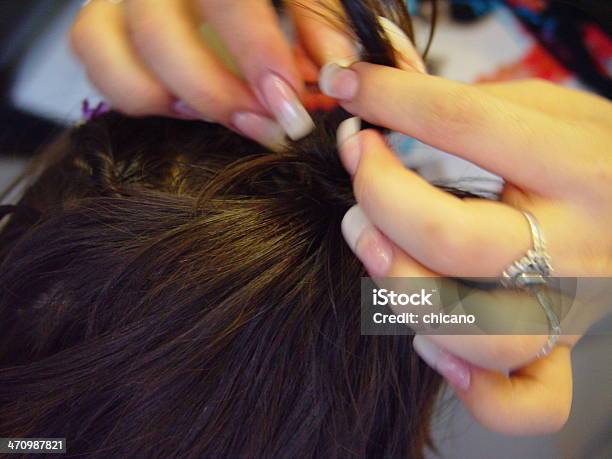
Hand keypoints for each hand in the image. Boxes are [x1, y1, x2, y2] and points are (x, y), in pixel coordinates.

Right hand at [71, 0, 355, 147]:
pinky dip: (139, 97)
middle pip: (157, 31)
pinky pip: (98, 66)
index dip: (255, 51)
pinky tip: (187, 106)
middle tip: (265, 126)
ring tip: (230, 115)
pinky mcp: (100, 25)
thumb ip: (321, 25)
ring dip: (175, 99)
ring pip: (109, 49)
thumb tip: (338, 74)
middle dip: (214, 92)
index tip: (288, 103)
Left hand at [319, 41, 611, 433]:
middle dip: (378, 196)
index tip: (345, 86)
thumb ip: (473, 108)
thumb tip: (379, 92)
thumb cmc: (598, 157)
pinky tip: (432, 341)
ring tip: (367, 239)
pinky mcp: (561, 352)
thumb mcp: (551, 113)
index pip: (463, 125)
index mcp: (580, 169)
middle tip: (358, 163)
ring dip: (395, 283)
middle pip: (448, 239)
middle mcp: (576, 248)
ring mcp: (568, 310)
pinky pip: (519, 402)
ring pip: (467, 327)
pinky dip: (467, 381)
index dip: (389, 99)